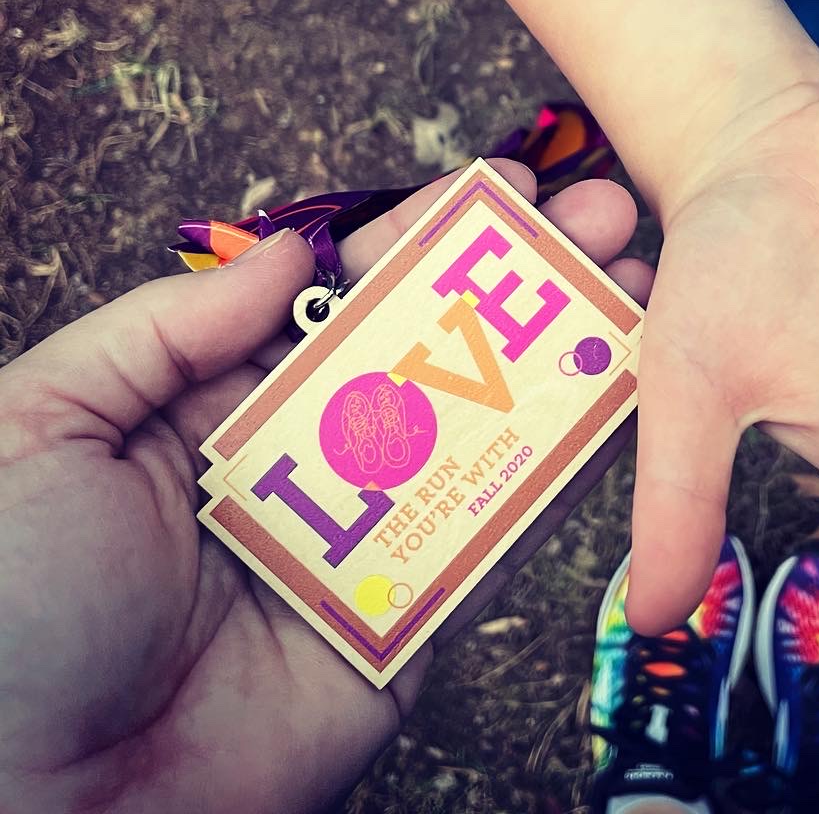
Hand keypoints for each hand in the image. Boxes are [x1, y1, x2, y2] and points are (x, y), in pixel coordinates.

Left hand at [0, 165, 652, 813]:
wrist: (44, 810)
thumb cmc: (12, 615)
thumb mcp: (42, 430)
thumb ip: (161, 327)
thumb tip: (289, 246)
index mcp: (217, 407)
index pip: (338, 296)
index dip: (422, 238)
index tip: (499, 190)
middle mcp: (305, 461)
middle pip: (430, 350)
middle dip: (517, 280)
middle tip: (600, 219)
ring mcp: (366, 536)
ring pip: (478, 428)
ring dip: (559, 355)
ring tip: (633, 285)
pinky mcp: (412, 616)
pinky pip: (494, 531)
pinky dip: (559, 466)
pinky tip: (617, 395)